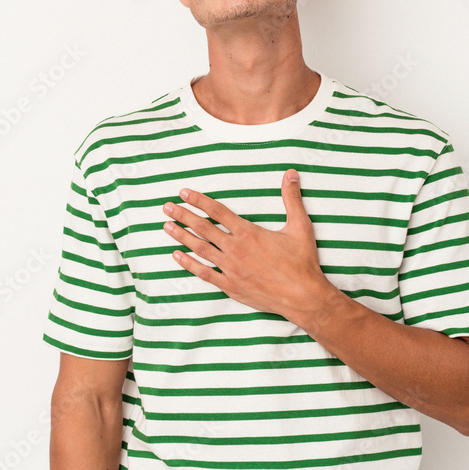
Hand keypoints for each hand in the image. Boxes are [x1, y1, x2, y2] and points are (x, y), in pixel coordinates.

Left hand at [162, 168, 335, 320]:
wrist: (302, 296)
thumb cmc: (302, 262)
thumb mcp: (300, 226)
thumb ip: (292, 198)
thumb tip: (291, 173)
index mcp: (248, 232)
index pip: (218, 211)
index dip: (199, 201)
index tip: (184, 193)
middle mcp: (235, 249)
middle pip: (203, 228)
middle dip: (183, 215)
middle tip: (167, 207)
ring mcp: (231, 268)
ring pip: (200, 249)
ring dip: (181, 237)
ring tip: (166, 226)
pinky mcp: (230, 286)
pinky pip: (204, 273)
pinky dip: (189, 264)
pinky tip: (177, 256)